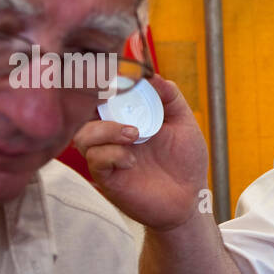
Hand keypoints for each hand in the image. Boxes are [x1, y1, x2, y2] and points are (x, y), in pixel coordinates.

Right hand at [73, 76, 211, 230]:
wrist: (191, 199)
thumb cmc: (185, 161)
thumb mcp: (184, 123)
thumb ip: (170, 98)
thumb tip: (152, 75)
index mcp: (126, 116)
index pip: (102, 94)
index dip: (101, 82)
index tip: (114, 74)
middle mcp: (111, 134)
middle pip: (83, 111)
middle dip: (95, 102)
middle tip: (118, 100)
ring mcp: (108, 155)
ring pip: (83, 135)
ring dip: (105, 130)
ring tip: (134, 134)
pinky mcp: (107, 177)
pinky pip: (95, 160)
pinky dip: (112, 155)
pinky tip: (132, 160)